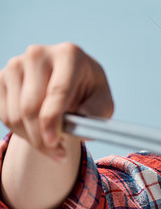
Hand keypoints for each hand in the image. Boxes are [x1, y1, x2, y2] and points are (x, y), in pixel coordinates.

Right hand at [0, 42, 113, 158]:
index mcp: (69, 55)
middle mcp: (39, 54)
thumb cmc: (89, 94)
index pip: (57, 91)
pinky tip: (39, 134)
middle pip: (31, 106)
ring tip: (53, 145)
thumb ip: (96, 113)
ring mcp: (16, 64)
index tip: (54, 142)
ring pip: (16, 115)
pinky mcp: (1, 77)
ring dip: (33, 139)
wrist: (70, 82)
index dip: (53, 120)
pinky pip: (5, 115)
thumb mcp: (103, 102)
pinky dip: (22, 133)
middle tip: (59, 153)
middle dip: (43, 137)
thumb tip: (78, 126)